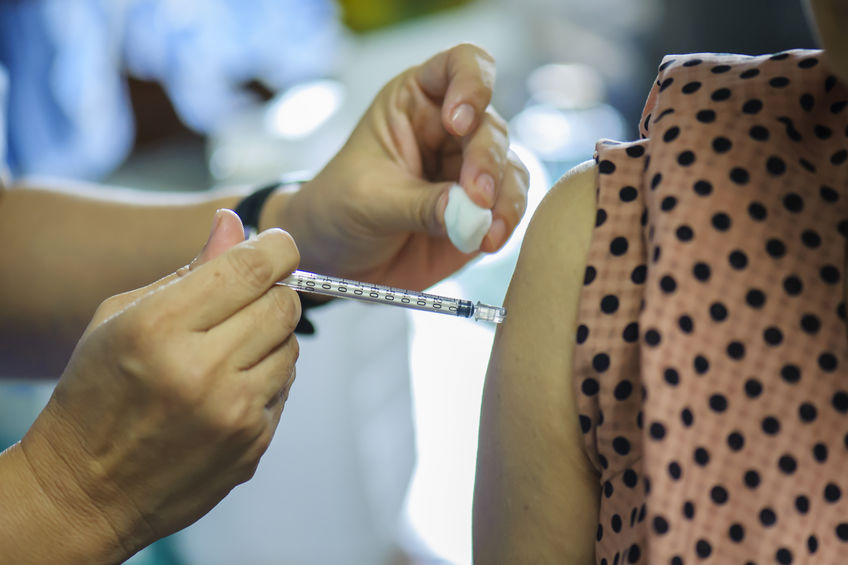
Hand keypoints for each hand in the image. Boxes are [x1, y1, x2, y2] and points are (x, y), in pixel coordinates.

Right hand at [19, 210, 300, 557]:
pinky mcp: (253, 444)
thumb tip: (233, 223)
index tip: (277, 245)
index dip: (276, 247)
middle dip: (274, 292)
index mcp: (161, 327)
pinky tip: (226, 390)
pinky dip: (266, 378)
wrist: (86, 490)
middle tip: (246, 301)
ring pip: (292, 346)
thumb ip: (187, 269)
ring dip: (270, 339)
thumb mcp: (120, 318)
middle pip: (283, 304)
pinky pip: (285, 387)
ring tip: (226, 353)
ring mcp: (233, 412)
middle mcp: (203, 370)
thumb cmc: (97, 394)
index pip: (251, 268)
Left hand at [275, 43, 528, 289]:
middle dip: (487, 162)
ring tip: (484, 231)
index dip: (471, 85)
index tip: (458, 123)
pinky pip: (510, 206)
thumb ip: (421, 204)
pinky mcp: (482, 208)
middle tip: (477, 197)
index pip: (460, 65)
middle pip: (490, 127)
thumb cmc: (340, 210)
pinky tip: (488, 240)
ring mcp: (469, 168)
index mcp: (415, 101)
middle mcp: (450, 128)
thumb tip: (470, 212)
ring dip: (505, 198)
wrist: (338, 259)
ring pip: (509, 168)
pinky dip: (505, 222)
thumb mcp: (370, 201)